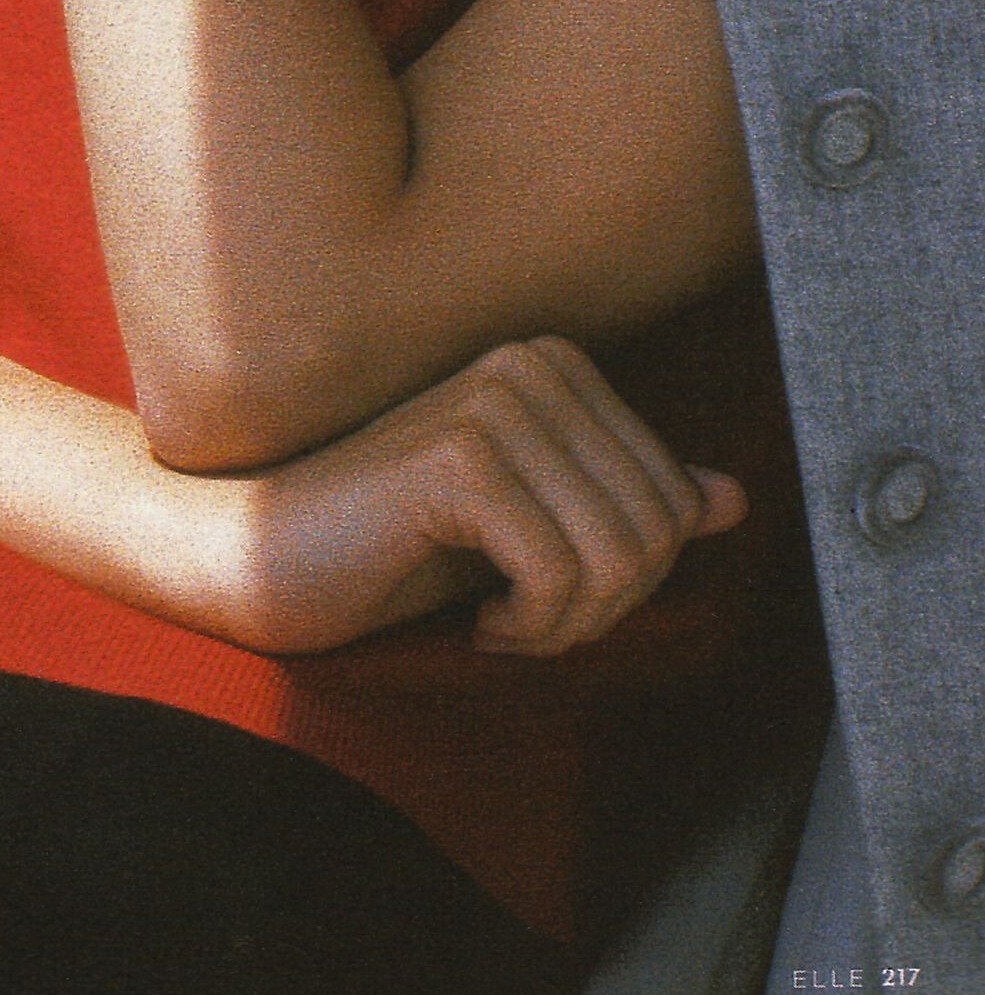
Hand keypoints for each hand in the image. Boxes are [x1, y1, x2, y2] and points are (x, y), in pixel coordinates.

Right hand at [213, 336, 745, 657]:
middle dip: (603, 608)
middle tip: (526, 620)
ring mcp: (490, 404)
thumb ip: (622, 502)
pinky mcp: (457, 460)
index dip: (627, 582)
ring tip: (502, 621)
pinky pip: (560, 576)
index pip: (672, 498)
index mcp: (555, 365)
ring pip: (618, 556)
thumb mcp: (527, 526)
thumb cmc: (393, 546)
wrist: (260, 556)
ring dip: (568, 627)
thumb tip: (734, 499)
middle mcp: (530, 365)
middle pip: (656, 528)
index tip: (546, 595)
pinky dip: (532, 629)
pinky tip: (480, 623)